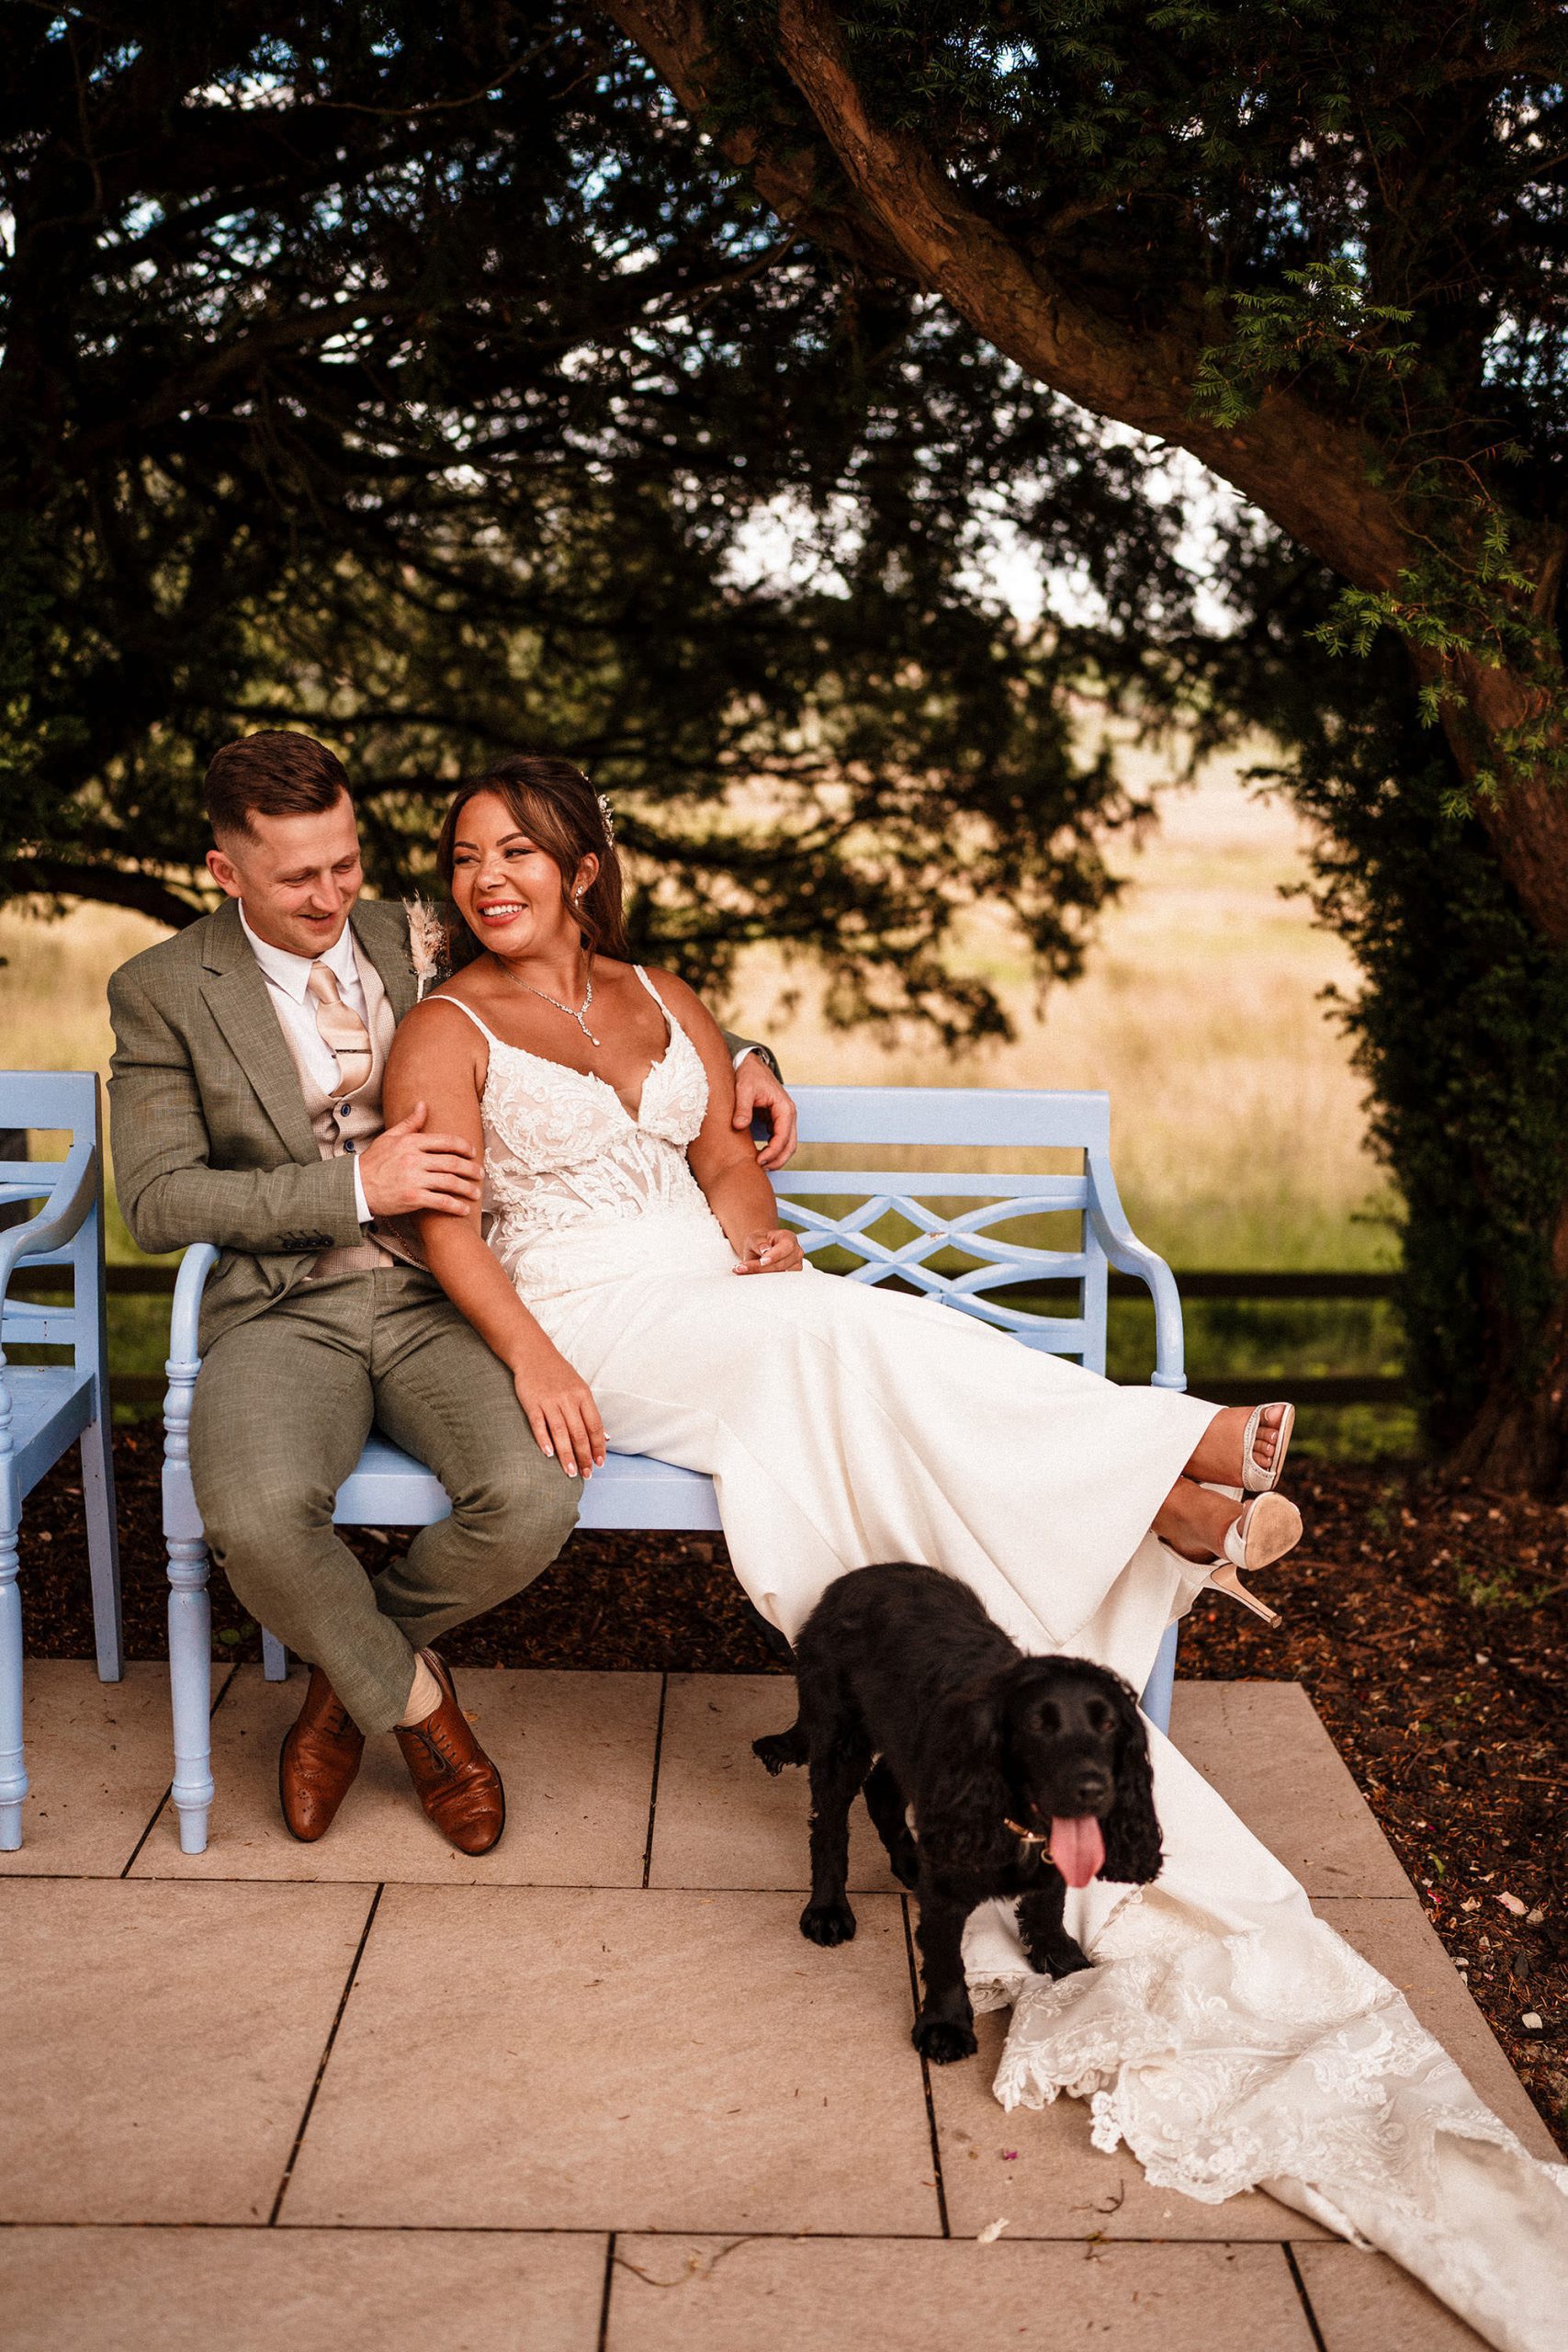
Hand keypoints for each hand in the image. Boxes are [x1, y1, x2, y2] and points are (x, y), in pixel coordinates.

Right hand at [360, 1102, 482, 1218]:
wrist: (356, 1187)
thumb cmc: (373, 1162)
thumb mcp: (390, 1137)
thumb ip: (410, 1123)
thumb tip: (423, 1104)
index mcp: (411, 1143)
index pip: (446, 1141)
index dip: (463, 1147)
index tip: (472, 1153)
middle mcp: (415, 1159)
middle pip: (452, 1162)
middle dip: (471, 1169)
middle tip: (480, 1174)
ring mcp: (415, 1179)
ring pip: (450, 1182)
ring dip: (467, 1188)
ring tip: (475, 1193)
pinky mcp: (413, 1198)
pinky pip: (441, 1201)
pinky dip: (455, 1206)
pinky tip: (464, 1209)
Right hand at [513, 1341, 606, 1477]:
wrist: (533, 1353)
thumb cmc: (558, 1374)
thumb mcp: (580, 1389)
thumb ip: (591, 1413)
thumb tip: (606, 1437)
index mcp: (583, 1395)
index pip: (594, 1426)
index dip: (599, 1446)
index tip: (600, 1463)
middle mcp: (568, 1399)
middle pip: (579, 1432)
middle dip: (584, 1456)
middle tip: (586, 1474)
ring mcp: (549, 1401)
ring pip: (560, 1432)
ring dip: (567, 1455)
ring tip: (571, 1472)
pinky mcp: (532, 1403)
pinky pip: (538, 1424)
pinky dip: (544, 1440)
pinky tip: (549, 1454)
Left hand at [733, 1055, 797, 1169]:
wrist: (750, 1064)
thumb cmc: (748, 1074)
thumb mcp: (743, 1089)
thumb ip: (742, 1108)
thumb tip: (738, 1126)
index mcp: (784, 1107)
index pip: (783, 1137)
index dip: (772, 1152)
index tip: (758, 1161)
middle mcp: (788, 1114)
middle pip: (790, 1145)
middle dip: (777, 1160)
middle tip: (760, 1169)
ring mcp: (785, 1118)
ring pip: (787, 1145)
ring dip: (776, 1158)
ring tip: (760, 1166)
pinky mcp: (777, 1120)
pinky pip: (780, 1140)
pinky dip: (773, 1150)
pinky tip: (760, 1156)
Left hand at [735, 1226, 804, 1276]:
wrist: (762, 1250)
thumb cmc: (759, 1242)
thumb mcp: (755, 1238)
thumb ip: (759, 1242)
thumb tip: (764, 1250)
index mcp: (789, 1238)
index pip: (786, 1247)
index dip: (775, 1255)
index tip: (762, 1261)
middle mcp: (796, 1252)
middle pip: (782, 1264)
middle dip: (762, 1268)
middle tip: (742, 1268)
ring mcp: (796, 1265)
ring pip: (781, 1276)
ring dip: (761, 1276)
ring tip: (743, 1272)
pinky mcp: (792, 1277)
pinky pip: (780, 1283)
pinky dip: (765, 1282)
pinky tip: (753, 1279)